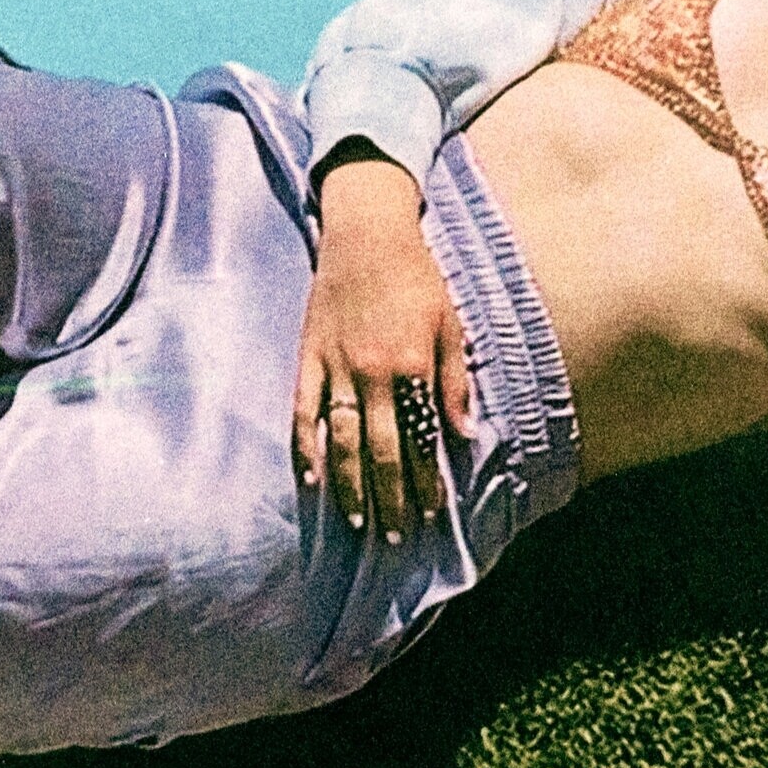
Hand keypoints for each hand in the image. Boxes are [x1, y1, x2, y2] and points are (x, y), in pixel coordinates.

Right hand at [294, 156, 473, 542]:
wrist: (367, 231)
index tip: (433, 512)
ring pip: (339, 440)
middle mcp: (372, 373)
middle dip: (391, 497)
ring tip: (359, 521)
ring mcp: (335, 367)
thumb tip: (464, 434)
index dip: (427, 479)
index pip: (421, 439)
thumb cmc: (417, 277)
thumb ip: (456, 380)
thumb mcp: (451, 323)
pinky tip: (310, 479)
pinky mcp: (308, 357)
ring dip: (349, 485)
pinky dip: (305, 447)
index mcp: (412, 365)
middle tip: (396, 536)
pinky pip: (302, 411)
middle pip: (380, 450)